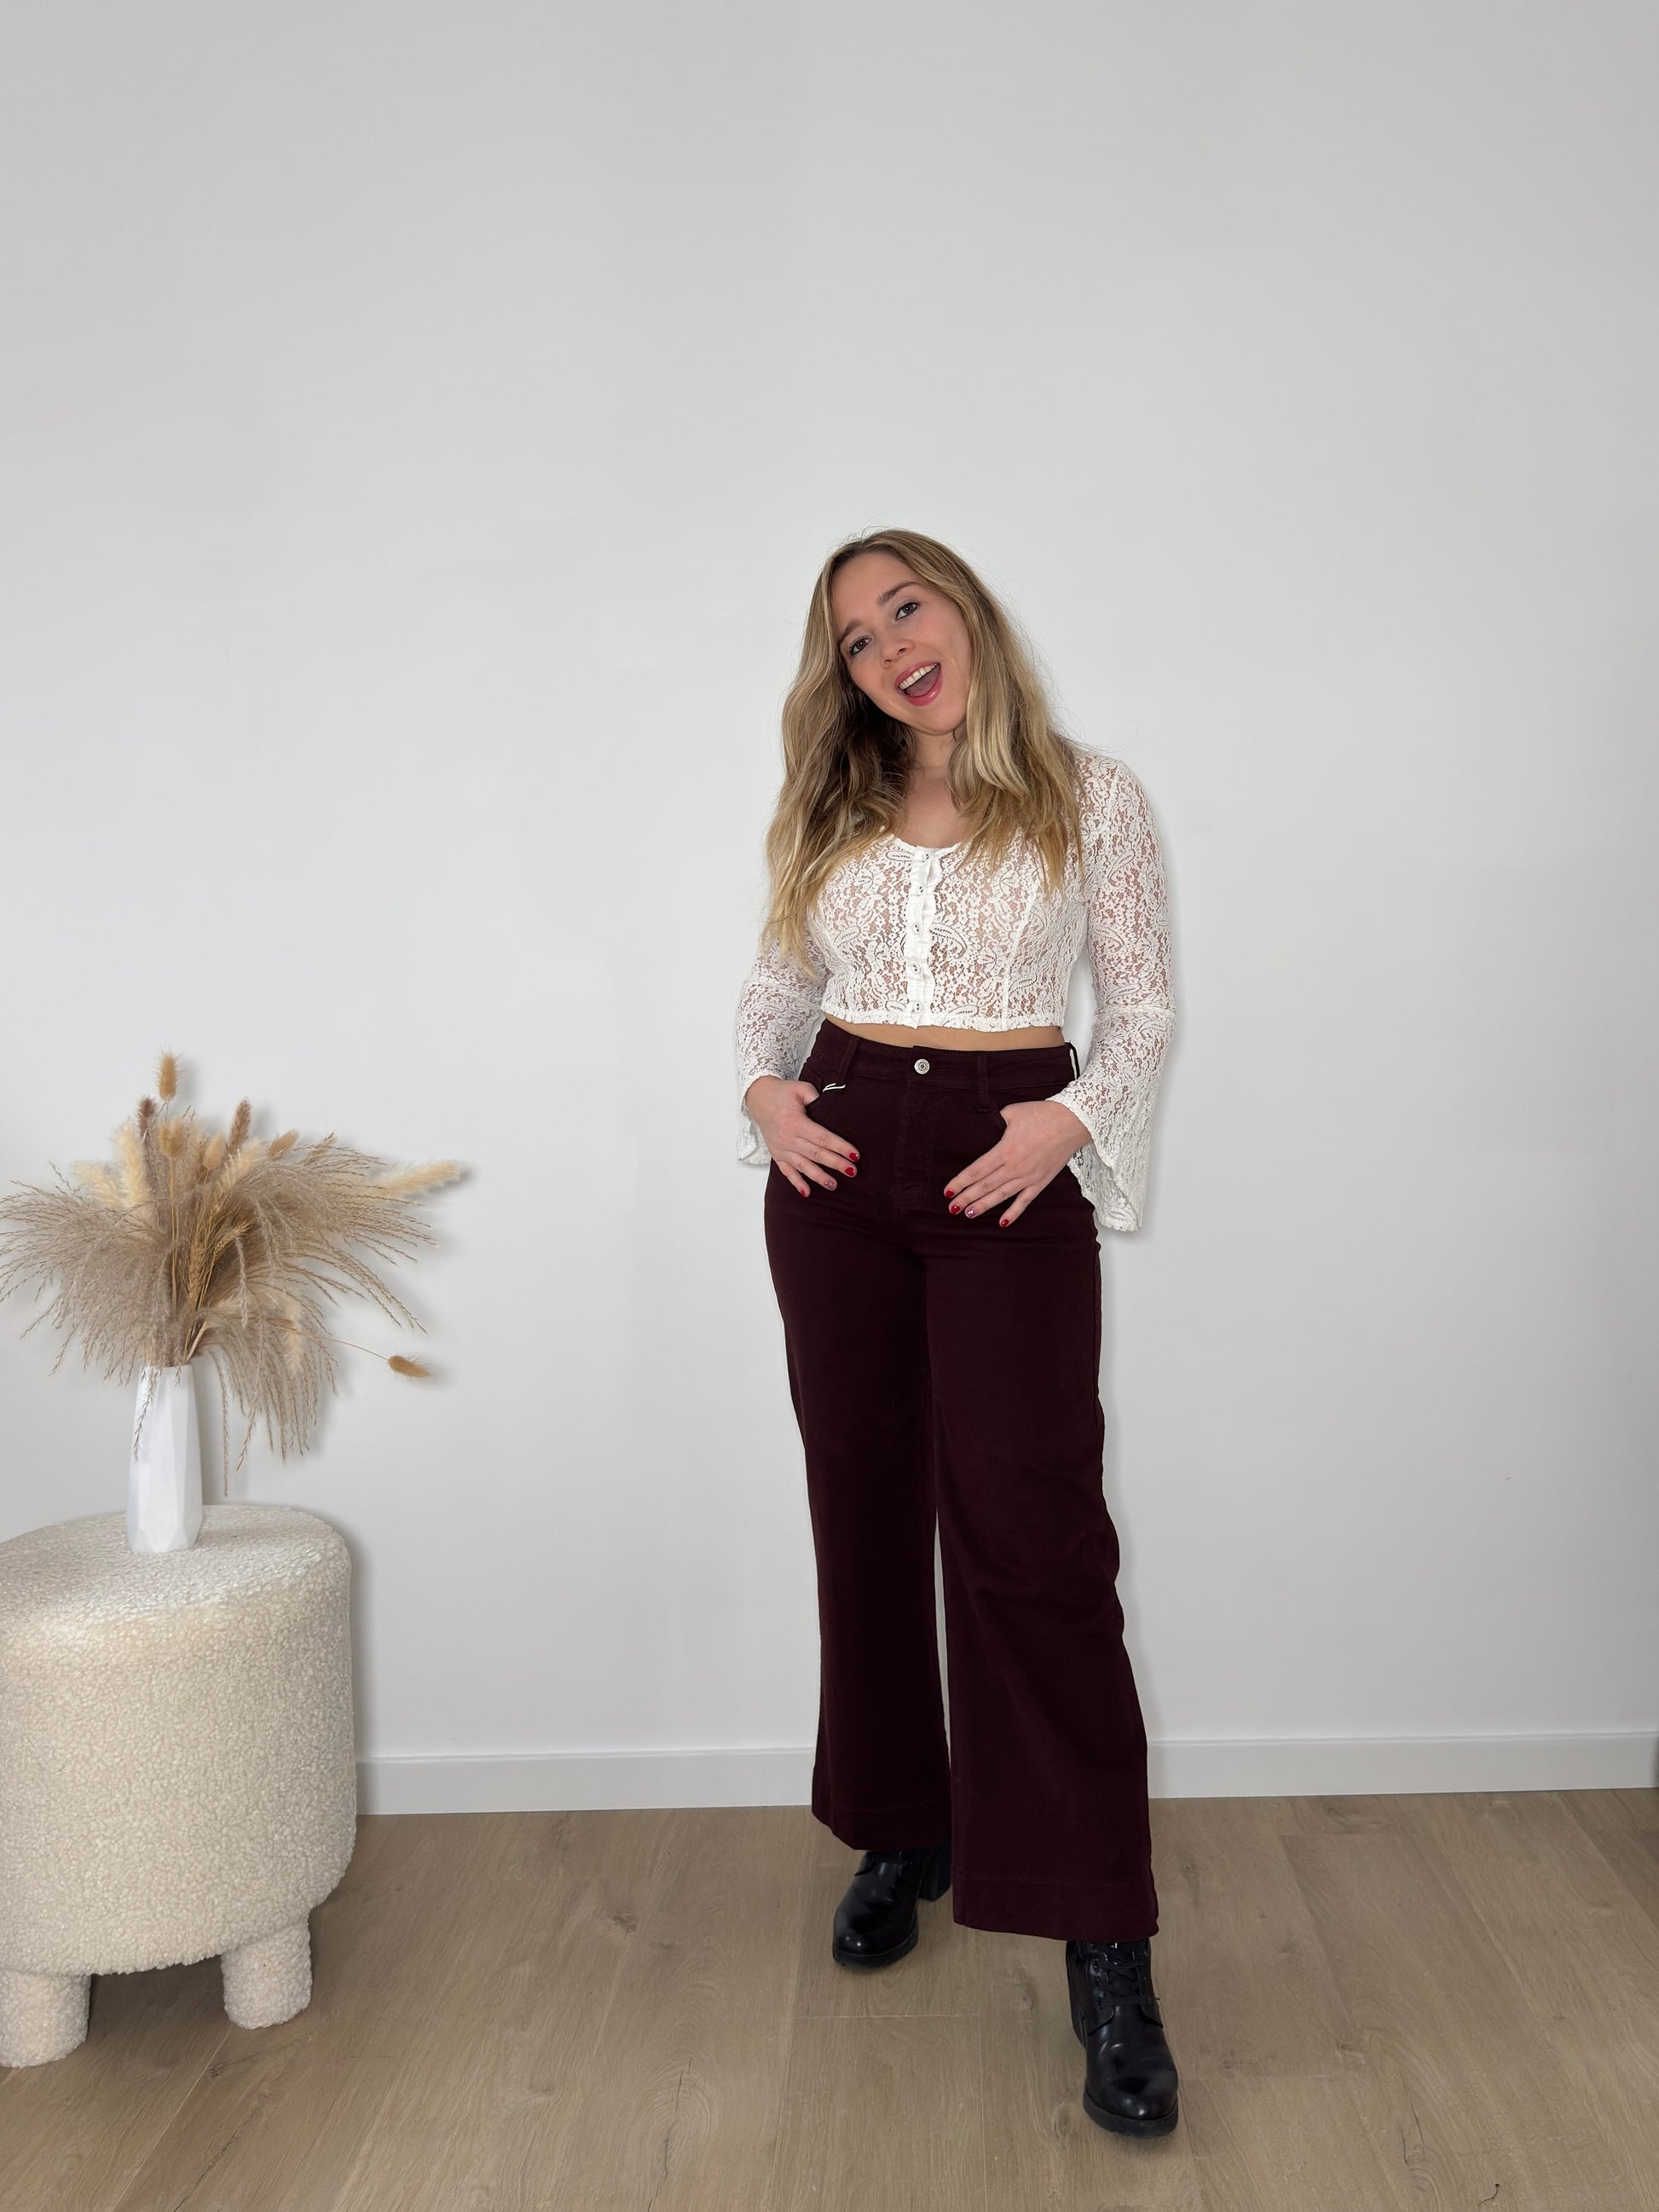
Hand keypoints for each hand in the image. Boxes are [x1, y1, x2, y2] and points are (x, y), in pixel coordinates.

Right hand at [744, 1075, 858, 1197]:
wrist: (758, 1098)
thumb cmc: (782, 1093)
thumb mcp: (800, 1088)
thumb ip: (816, 1097)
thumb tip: (831, 1107)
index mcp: (796, 1122)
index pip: (822, 1137)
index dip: (840, 1147)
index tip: (854, 1154)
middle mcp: (788, 1138)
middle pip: (816, 1154)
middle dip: (836, 1163)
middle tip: (852, 1171)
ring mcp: (781, 1149)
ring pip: (803, 1166)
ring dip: (819, 1177)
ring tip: (834, 1185)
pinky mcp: (777, 1155)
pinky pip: (787, 1172)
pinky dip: (796, 1183)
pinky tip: (807, 1193)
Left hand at [944, 1099, 1089, 1225]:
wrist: (1072, 1122)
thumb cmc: (1042, 1114)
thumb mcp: (1012, 1113)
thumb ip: (995, 1123)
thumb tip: (984, 1127)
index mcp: (1005, 1150)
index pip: (976, 1171)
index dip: (960, 1183)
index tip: (948, 1192)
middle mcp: (1015, 1167)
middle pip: (985, 1186)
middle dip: (966, 1198)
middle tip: (952, 1208)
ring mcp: (1028, 1177)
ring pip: (1001, 1196)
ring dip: (983, 1206)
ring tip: (968, 1214)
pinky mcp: (1041, 1182)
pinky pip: (1024, 1201)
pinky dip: (1013, 1213)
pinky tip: (1002, 1222)